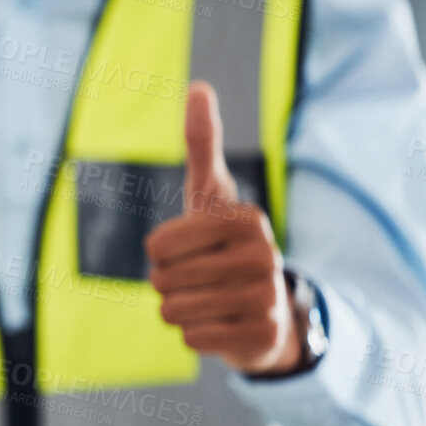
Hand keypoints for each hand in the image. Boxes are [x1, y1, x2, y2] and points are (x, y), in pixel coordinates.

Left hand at [146, 82, 303, 374]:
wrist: (267, 310)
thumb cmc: (224, 245)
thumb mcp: (211, 195)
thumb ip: (202, 144)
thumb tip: (198, 86)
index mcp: (246, 219)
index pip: (157, 246)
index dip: (160, 254)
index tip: (190, 250)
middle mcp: (265, 255)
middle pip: (163, 280)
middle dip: (169, 284)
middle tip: (200, 280)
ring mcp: (267, 298)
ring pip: (172, 311)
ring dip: (179, 310)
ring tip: (209, 301)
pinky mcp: (263, 337)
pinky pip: (191, 338)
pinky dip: (196, 335)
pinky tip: (221, 325)